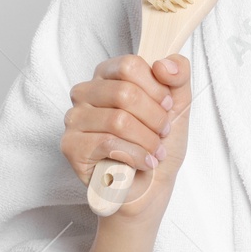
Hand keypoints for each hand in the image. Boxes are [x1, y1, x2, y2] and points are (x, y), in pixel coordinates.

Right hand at [63, 53, 192, 218]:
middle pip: (124, 93)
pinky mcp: (71, 146)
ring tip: (155, 151)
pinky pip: (108, 144)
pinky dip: (135, 156)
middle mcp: (85, 92)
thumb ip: (179, 74)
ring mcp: (74, 119)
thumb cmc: (159, 142)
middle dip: (154, 118)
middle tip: (163, 134)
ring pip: (118, 121)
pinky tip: (143, 163)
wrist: (152, 186)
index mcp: (108, 75)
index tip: (167, 107)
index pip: (130, 66)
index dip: (156, 89)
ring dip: (147, 140)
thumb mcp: (179, 104)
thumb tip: (163, 65)